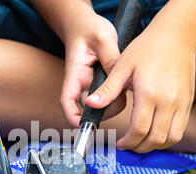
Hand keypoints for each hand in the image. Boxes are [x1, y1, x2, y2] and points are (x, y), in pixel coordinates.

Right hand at [60, 10, 126, 127]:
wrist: (85, 24)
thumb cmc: (89, 29)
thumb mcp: (102, 39)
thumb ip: (110, 59)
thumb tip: (119, 80)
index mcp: (75, 74)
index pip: (67, 101)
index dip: (72, 117)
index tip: (82, 126)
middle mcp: (81, 84)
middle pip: (90, 107)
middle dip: (107, 109)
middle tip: (122, 96)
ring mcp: (91, 86)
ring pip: (103, 104)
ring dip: (116, 100)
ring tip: (126, 83)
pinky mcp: (102, 85)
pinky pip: (111, 97)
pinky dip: (120, 94)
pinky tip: (128, 83)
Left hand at [85, 30, 195, 152]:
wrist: (177, 37)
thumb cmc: (147, 48)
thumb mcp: (122, 66)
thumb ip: (108, 89)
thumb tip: (90, 103)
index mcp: (149, 94)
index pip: (139, 130)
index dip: (127, 142)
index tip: (119, 143)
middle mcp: (169, 102)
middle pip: (155, 139)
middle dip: (138, 147)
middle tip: (127, 145)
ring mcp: (181, 104)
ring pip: (171, 139)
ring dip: (154, 146)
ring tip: (140, 142)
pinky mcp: (188, 103)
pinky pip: (180, 130)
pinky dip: (167, 138)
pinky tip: (154, 134)